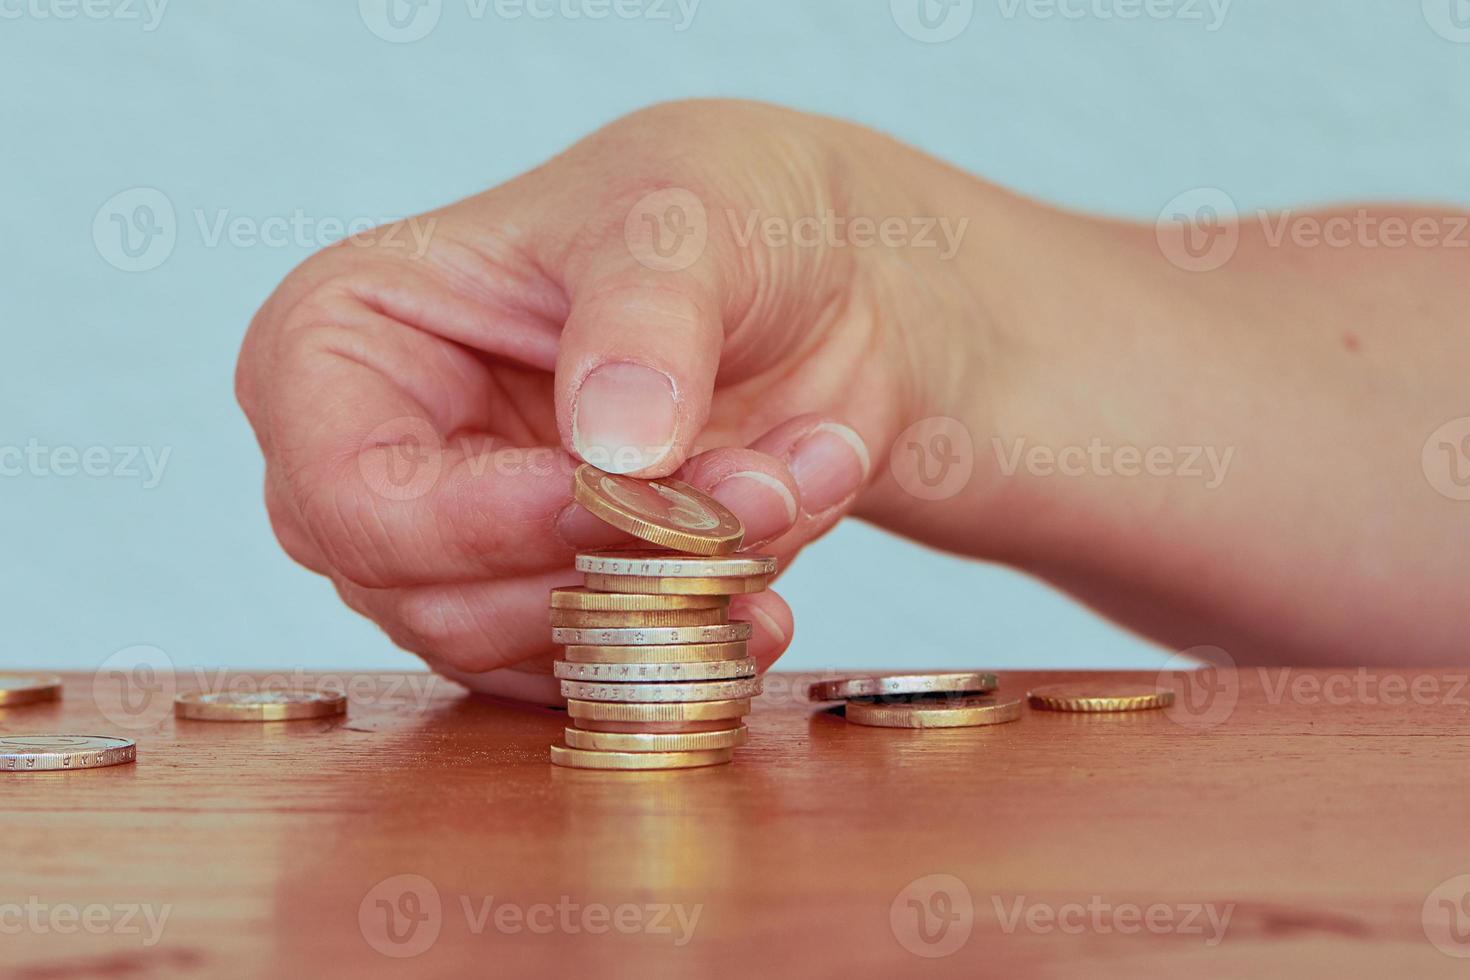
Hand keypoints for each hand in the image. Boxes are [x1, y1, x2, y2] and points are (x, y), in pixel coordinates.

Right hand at [235, 100, 984, 700]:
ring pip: (524, 648)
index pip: (348, 489)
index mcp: (341, 342)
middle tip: (758, 488)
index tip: (623, 487)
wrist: (815, 284)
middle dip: (612, 559)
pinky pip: (592, 678)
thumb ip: (642, 321)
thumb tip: (615, 446)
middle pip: (429, 595)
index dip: (479, 519)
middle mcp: (374, 464)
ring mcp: (456, 549)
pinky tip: (771, 593)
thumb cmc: (711, 211)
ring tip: (785, 490)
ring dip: (676, 594)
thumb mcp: (680, 221)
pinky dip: (692, 647)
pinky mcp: (544, 606)